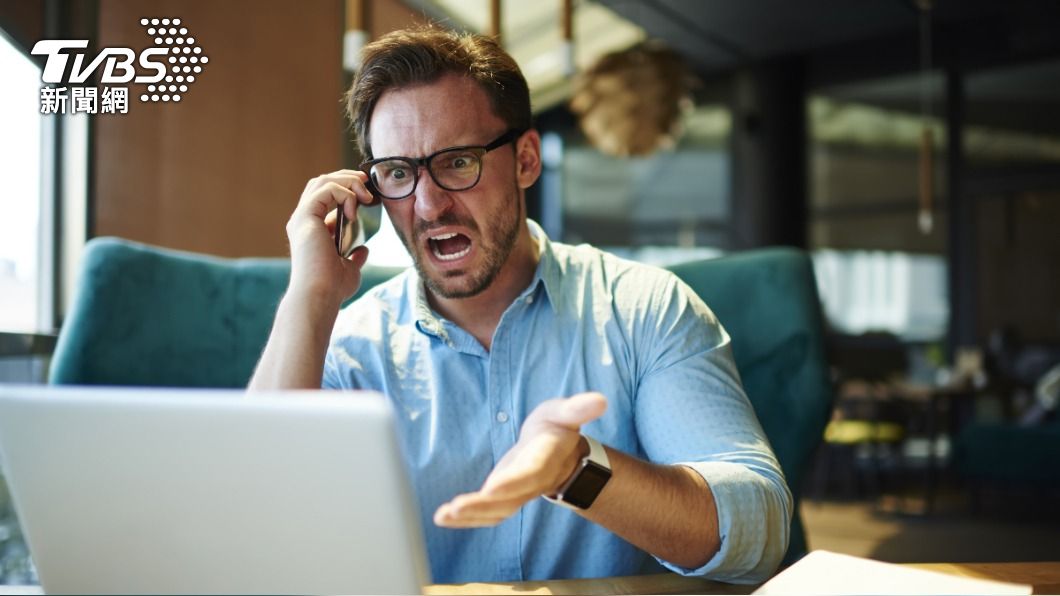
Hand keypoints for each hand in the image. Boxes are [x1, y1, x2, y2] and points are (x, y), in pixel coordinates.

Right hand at [285, 169, 375, 306]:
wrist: (320, 295)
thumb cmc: (332, 288)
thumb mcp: (349, 269)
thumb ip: (355, 257)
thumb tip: (363, 250)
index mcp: (311, 229)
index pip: (324, 195)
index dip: (346, 189)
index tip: (368, 197)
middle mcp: (303, 220)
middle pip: (321, 182)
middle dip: (347, 178)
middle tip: (367, 185)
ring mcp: (302, 217)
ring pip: (322, 181)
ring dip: (347, 182)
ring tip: (365, 195)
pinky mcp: (305, 217)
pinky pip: (326, 190)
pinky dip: (344, 194)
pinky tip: (354, 212)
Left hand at [433, 392, 607, 526]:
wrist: (561, 452)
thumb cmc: (558, 427)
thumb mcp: (566, 412)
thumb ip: (579, 407)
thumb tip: (601, 400)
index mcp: (545, 458)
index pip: (530, 472)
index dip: (513, 481)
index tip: (492, 487)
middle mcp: (531, 481)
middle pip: (508, 498)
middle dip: (482, 505)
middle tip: (456, 508)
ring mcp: (518, 493)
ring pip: (496, 511)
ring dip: (470, 516)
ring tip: (444, 515)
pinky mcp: (504, 497)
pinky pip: (487, 513)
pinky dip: (467, 518)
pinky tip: (444, 517)